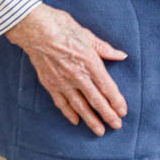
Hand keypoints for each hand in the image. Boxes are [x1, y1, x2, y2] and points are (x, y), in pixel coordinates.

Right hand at [5, 4, 127, 135]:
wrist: (35, 30)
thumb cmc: (63, 28)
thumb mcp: (89, 36)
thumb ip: (105, 49)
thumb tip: (121, 56)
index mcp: (90, 63)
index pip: (107, 87)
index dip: (116, 101)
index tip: (123, 111)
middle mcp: (78, 76)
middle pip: (96, 100)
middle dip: (107, 114)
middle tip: (117, 126)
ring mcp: (62, 82)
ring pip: (79, 105)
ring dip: (90, 119)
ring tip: (99, 131)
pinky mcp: (50, 84)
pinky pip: (61, 102)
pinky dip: (69, 113)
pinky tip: (75, 121)